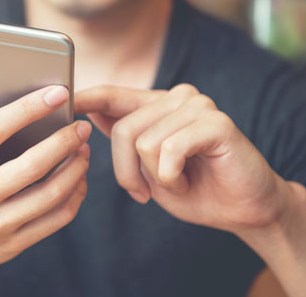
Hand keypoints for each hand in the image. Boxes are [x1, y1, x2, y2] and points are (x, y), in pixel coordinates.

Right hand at [0, 75, 91, 273]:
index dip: (28, 108)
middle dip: (63, 142)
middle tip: (81, 126)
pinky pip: (55, 220)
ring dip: (75, 169)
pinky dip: (74, 195)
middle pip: (30, 166)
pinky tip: (78, 177)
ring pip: (49, 195)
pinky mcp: (13, 244)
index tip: (59, 92)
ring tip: (83, 149)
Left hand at [75, 83, 297, 232]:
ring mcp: (197, 106)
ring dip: (155, 178)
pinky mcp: (216, 122)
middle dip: (127, 171)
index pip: (113, 94)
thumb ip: (123, 139)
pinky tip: (188, 181)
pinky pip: (169, 151)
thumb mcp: (146, 167)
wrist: (243, 210)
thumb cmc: (192, 189)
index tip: (63, 98)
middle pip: (123, 129)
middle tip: (145, 192)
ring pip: (143, 142)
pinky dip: (172, 178)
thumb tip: (88, 113)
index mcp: (156, 106)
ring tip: (177, 182)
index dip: (86, 97)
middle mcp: (176, 97)